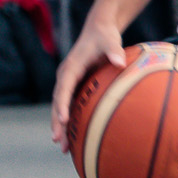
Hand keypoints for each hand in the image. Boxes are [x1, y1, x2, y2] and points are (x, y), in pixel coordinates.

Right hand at [51, 13, 125, 152]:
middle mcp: (66, 76)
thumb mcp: (110, 40)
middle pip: (58, 102)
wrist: (99, 29)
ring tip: (63, 148)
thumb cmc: (105, 36)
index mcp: (71, 67)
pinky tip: (74, 138)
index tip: (62, 118)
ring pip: (62, 107)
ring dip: (61, 126)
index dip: (62, 103)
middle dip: (57, 121)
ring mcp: (69, 83)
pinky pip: (71, 106)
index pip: (63, 88)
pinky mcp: (76, 87)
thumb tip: (120, 62)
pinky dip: (70, 121)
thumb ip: (114, 51)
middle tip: (58, 141)